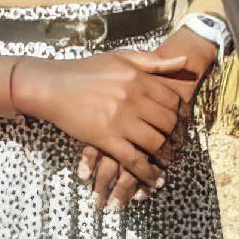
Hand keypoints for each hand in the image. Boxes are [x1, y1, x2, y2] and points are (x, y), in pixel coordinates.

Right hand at [72, 29, 216, 207]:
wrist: (53, 86)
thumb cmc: (87, 71)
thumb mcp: (122, 58)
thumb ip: (154, 62)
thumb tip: (185, 61)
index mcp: (137, 78)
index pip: (172, 100)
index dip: (180, 114)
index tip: (180, 123)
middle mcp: (132, 99)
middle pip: (167, 122)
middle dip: (176, 136)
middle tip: (176, 143)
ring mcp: (119, 120)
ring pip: (155, 143)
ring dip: (166, 155)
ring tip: (168, 160)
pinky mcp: (105, 139)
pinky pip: (134, 160)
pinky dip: (148, 173)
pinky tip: (154, 179)